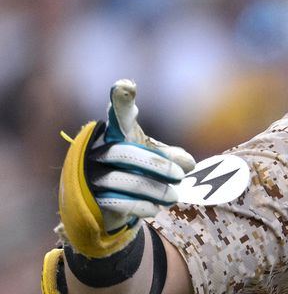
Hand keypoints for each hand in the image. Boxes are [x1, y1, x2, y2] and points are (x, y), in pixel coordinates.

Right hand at [58, 79, 195, 256]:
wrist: (105, 203)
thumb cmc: (134, 171)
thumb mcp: (154, 160)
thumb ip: (172, 158)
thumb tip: (191, 164)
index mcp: (115, 133)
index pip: (119, 115)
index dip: (122, 100)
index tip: (126, 85)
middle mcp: (98, 149)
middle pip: (127, 152)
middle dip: (158, 165)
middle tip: (181, 176)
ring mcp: (90, 172)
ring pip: (124, 179)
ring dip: (155, 189)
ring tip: (174, 197)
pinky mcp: (89, 197)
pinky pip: (116, 200)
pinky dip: (140, 205)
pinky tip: (155, 209)